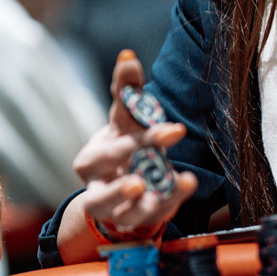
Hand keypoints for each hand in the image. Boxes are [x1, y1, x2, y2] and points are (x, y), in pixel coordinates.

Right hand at [70, 50, 196, 238]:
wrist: (120, 195)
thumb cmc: (125, 150)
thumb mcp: (126, 122)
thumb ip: (126, 91)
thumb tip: (127, 55)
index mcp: (95, 150)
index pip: (113, 130)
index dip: (135, 121)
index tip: (167, 111)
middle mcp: (97, 176)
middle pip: (111, 160)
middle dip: (139, 145)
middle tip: (173, 132)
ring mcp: (109, 201)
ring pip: (107, 201)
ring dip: (124, 193)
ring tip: (141, 185)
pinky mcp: (127, 220)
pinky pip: (140, 218)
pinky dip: (159, 206)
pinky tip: (181, 189)